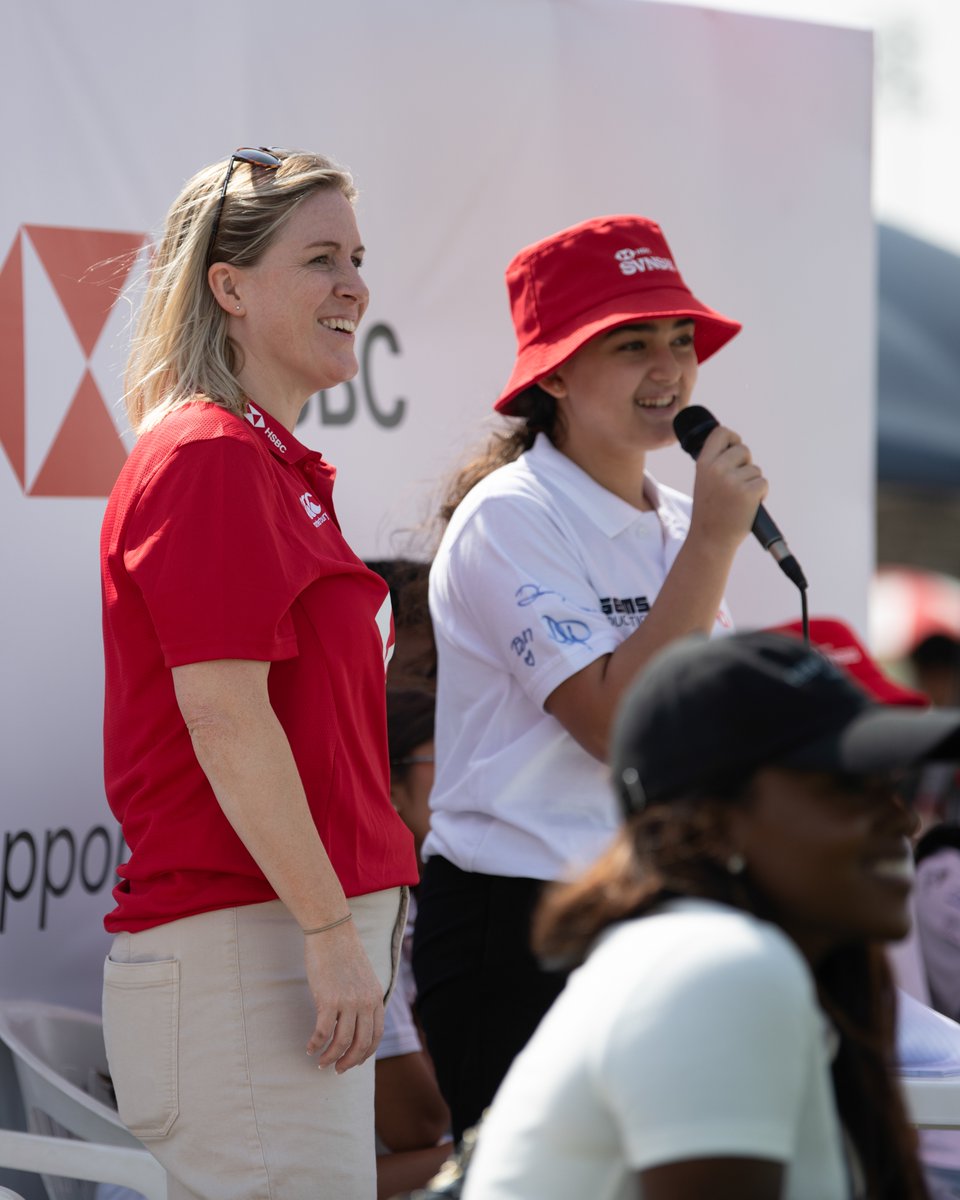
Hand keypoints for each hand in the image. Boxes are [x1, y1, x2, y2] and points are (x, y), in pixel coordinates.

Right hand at [304, 919, 384, 1072]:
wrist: (331, 931)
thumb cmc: (343, 952)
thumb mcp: (363, 977)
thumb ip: (363, 998)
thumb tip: (356, 1020)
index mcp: (376, 997)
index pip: (376, 1035)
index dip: (365, 1053)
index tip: (354, 1062)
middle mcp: (366, 1002)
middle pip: (361, 1044)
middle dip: (349, 1062)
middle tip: (337, 1070)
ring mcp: (348, 1002)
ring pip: (342, 1042)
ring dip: (330, 1058)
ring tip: (320, 1062)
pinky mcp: (329, 999)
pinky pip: (323, 1032)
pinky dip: (316, 1044)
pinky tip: (309, 1048)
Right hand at [689, 424, 767, 549]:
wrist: (710, 539)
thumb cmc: (710, 511)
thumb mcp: (703, 481)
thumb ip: (716, 463)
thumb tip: (736, 446)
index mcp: (704, 464)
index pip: (721, 433)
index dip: (732, 438)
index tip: (734, 448)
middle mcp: (717, 468)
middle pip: (743, 449)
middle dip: (746, 464)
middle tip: (738, 483)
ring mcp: (733, 480)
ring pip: (755, 469)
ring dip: (752, 482)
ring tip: (739, 499)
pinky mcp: (749, 492)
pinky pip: (763, 482)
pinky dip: (760, 494)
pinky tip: (748, 505)